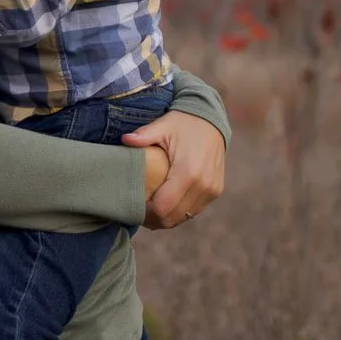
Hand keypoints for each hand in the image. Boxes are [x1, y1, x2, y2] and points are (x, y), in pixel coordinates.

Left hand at [124, 110, 225, 229]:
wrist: (212, 120)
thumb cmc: (183, 123)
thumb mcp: (163, 126)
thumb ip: (143, 135)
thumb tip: (125, 140)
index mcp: (188, 172)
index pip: (163, 207)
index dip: (146, 213)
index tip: (134, 206)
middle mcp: (203, 185)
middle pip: (172, 218)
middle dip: (154, 219)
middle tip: (139, 212)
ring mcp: (211, 190)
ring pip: (184, 217)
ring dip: (167, 217)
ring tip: (151, 209)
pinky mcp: (215, 191)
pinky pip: (194, 210)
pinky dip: (179, 211)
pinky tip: (167, 203)